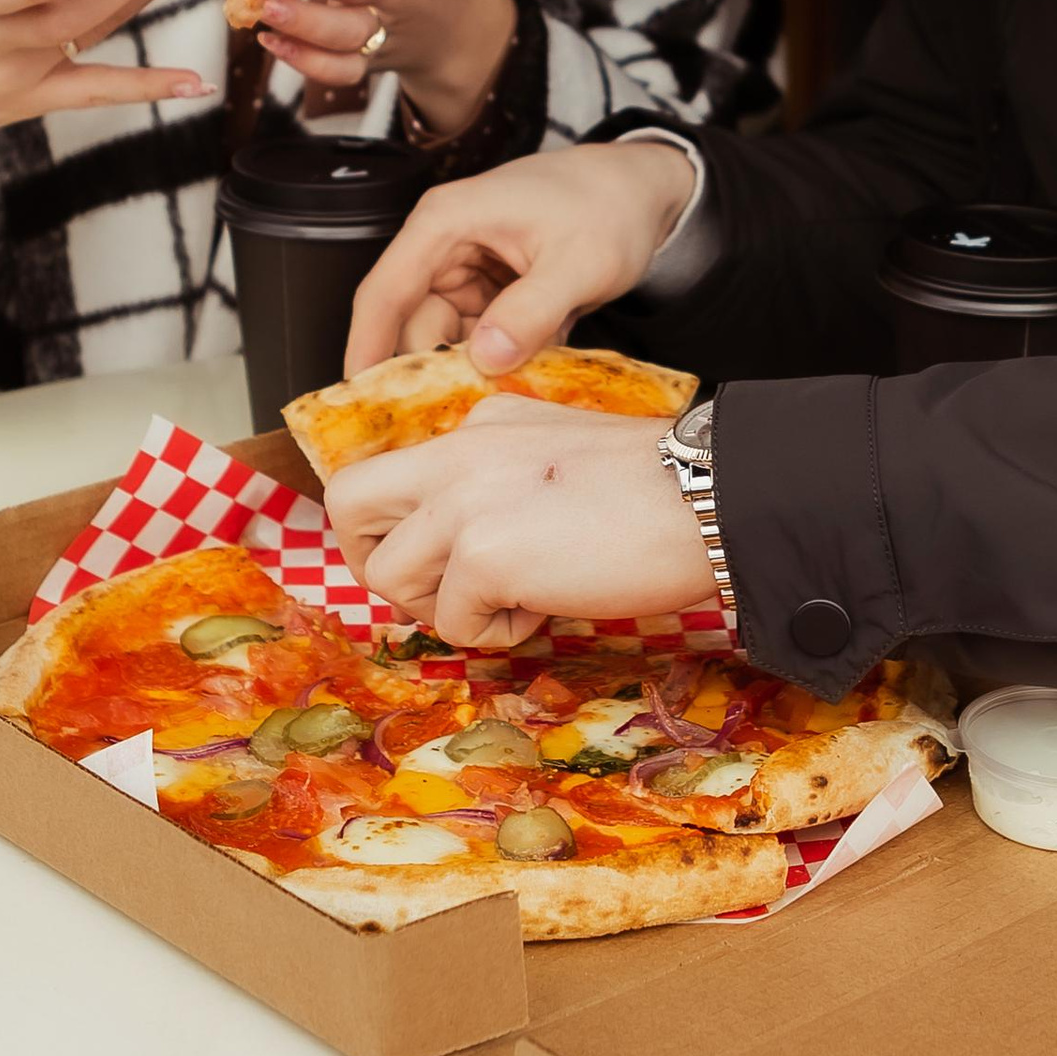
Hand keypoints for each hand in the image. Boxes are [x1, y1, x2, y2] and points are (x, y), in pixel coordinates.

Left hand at [326, 400, 714, 645]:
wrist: (708, 495)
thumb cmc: (657, 487)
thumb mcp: (560, 452)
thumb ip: (502, 477)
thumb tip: (466, 547)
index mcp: (480, 422)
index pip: (391, 470)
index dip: (397, 526)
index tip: (435, 558)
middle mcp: (458, 452)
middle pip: (348, 504)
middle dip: (374, 561)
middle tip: (432, 590)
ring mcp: (464, 501)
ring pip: (390, 576)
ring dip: (442, 608)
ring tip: (512, 601)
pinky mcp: (484, 556)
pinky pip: (453, 621)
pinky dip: (496, 633)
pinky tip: (546, 609)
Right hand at [345, 139, 698, 374]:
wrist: (643, 189)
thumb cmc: (609, 203)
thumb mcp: (580, 260)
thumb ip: (532, 310)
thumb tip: (486, 358)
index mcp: (446, 223)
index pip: (384, 294)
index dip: (365, 351)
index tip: (359, 406)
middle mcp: (445, 247)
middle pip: (413, 326)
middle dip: (432, 375)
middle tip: (456, 422)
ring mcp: (467, 272)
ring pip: (446, 341)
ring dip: (472, 374)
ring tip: (502, 403)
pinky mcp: (491, 294)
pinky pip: (478, 341)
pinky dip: (499, 363)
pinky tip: (525, 378)